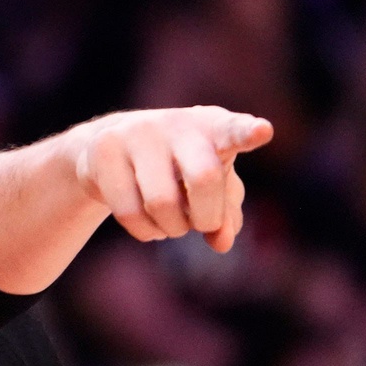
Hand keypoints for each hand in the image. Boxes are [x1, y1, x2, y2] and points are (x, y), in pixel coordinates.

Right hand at [71, 106, 271, 252]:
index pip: (233, 130)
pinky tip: (148, 223)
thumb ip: (226, 212)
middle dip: (206, 216)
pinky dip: (146, 231)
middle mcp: (174, 123)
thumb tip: (220, 242)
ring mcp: (135, 134)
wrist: (110, 147)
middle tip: (202, 225)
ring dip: (172, 228)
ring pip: (162, 203)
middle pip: (203, 178)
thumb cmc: (179, 167)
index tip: (262, 132)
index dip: (247, 132)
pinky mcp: (103, 152)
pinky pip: (129, 212)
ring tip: (171, 222)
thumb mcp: (212, 186)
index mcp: (212, 126)